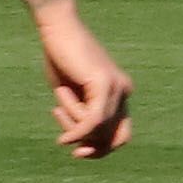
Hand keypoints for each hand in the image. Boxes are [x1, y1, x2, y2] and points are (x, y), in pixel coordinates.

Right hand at [34, 3, 130, 158]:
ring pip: (97, 128)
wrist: (58, 30)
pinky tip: (64, 138)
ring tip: (59, 102)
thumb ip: (81, 115)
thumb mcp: (72, 95)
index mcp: (120, 93)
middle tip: (65, 141)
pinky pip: (92, 120)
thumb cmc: (61, 60)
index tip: (78, 152)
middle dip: (89, 144)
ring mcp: (117, 86)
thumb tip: (82, 143)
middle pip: (112, 136)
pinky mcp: (104, 83)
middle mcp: (124, 91)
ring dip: (72, 124)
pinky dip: (78, 132)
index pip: (122, 134)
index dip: (103, 149)